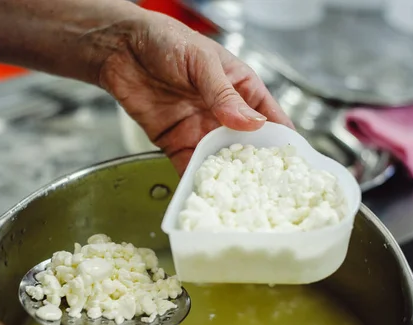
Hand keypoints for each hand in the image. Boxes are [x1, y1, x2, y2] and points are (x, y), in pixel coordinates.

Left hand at [100, 9, 293, 173]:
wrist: (119, 48)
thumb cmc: (166, 40)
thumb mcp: (202, 62)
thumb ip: (224, 94)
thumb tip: (251, 123)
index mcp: (240, 88)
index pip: (269, 117)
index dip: (282, 139)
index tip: (293, 161)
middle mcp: (224, 113)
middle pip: (248, 146)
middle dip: (257, 166)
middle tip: (268, 188)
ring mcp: (201, 130)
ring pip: (221, 160)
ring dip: (228, 177)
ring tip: (239, 197)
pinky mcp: (176, 143)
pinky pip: (190, 165)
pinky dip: (196, 180)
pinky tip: (204, 192)